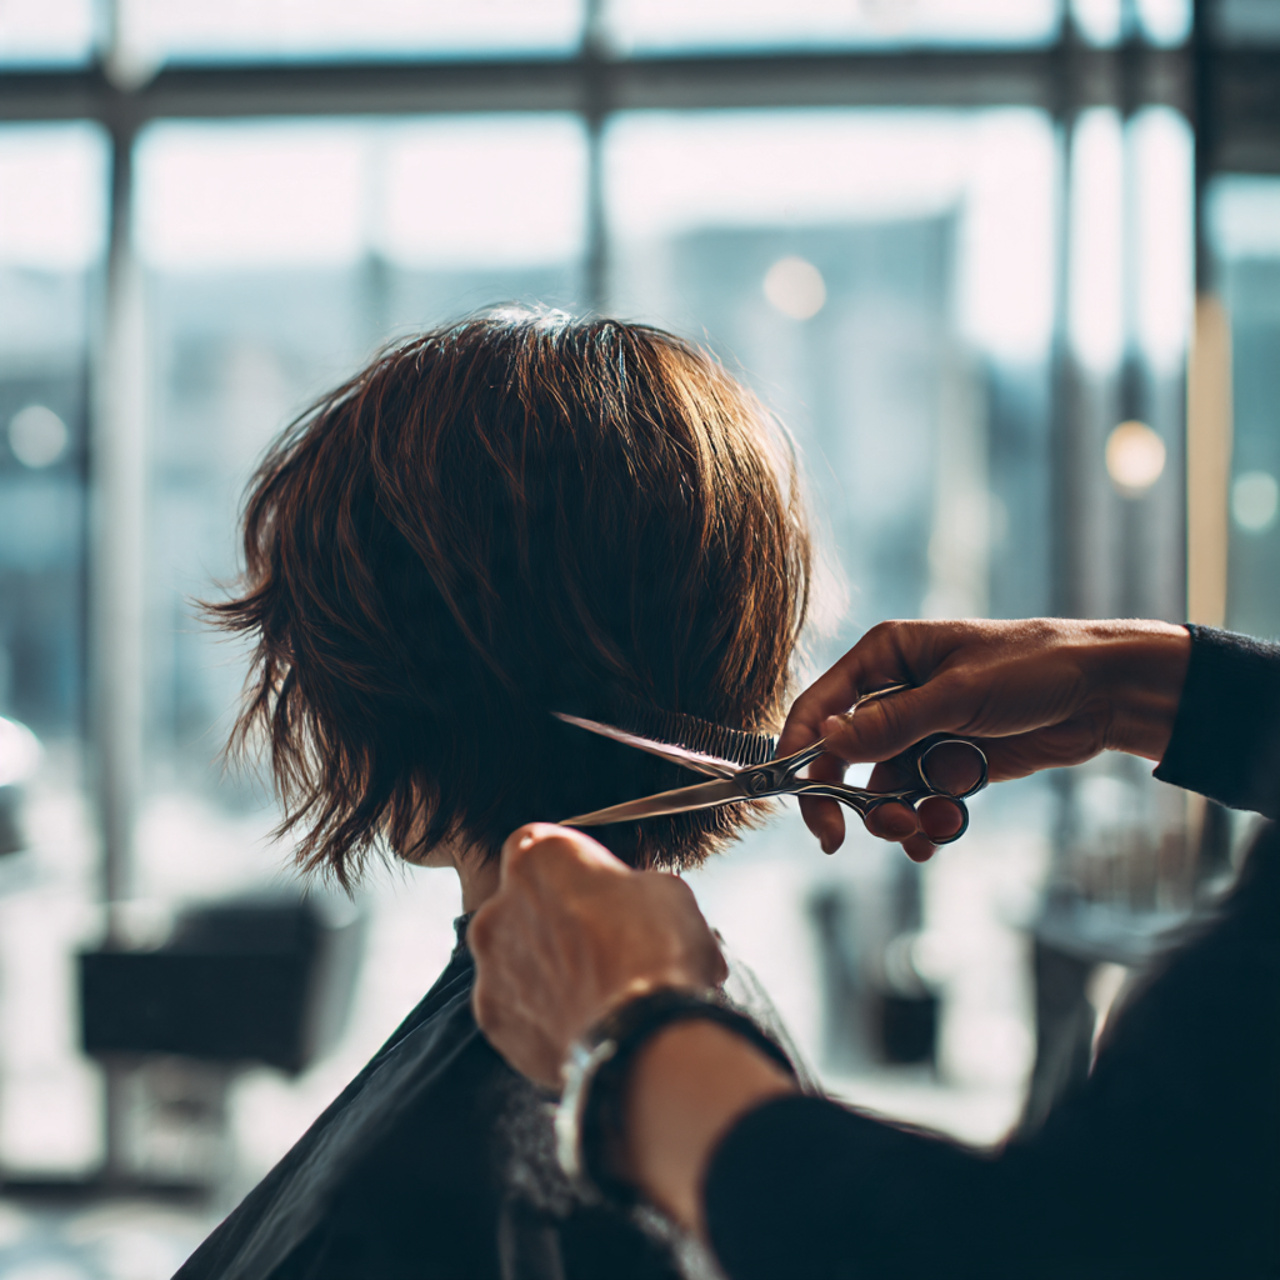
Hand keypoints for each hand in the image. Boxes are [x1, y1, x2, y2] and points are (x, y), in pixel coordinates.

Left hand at [469, 823, 726, 1088]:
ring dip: (543, 967)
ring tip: (593, 991)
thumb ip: (627, 887)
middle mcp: (498, 906)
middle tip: (598, 943)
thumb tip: (632, 905)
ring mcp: (489, 965)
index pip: (535, 843)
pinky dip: (539, 1013)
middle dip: (551, 919)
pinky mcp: (492, 1017)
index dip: (567, 867)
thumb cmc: (657, 953)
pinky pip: (513, 1006)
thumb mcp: (666, 890)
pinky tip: (579, 1020)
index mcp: (538, 859)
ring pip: (513, 957)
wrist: (646, 1035)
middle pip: (519, 903)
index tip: (591, 886)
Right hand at [778, 618, 1190, 860]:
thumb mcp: (958, 694)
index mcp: (885, 658)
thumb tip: (826, 739)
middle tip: (840, 837)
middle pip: (844, 758)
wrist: (1106, 693)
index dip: (799, 750)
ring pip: (883, 788)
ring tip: (930, 825)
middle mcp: (895, 694)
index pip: (820, 706)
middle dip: (850, 798)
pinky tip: (942, 831)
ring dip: (899, 815)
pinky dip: (928, 823)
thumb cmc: (1035, 667)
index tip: (796, 796)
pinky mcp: (951, 764)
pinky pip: (920, 802)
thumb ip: (891, 722)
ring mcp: (923, 732)